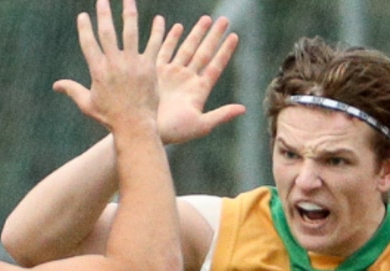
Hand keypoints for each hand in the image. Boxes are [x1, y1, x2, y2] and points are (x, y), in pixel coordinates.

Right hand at [55, 0, 162, 131]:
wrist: (134, 126)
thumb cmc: (110, 118)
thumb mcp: (87, 104)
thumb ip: (72, 90)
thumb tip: (56, 85)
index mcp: (97, 70)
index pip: (88, 43)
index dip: (85, 28)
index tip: (83, 15)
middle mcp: (114, 63)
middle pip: (107, 32)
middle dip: (104, 13)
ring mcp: (132, 64)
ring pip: (130, 32)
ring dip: (129, 14)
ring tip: (128, 0)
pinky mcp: (149, 68)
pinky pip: (153, 45)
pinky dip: (157, 32)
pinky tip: (159, 19)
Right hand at [154, 16, 245, 144]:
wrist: (146, 132)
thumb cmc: (174, 132)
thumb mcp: (201, 125)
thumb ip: (221, 115)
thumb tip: (243, 109)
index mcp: (199, 90)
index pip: (215, 66)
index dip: (225, 51)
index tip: (234, 36)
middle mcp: (187, 79)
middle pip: (203, 52)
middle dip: (213, 35)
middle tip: (224, 19)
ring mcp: (172, 75)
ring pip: (187, 48)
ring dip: (196, 33)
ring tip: (206, 18)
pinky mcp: (156, 73)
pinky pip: (164, 51)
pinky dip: (171, 38)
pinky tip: (177, 26)